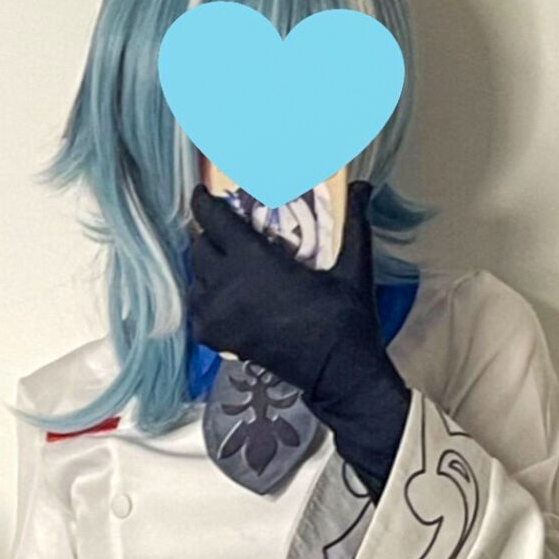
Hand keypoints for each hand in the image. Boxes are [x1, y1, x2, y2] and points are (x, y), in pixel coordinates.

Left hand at [186, 182, 408, 498]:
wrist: (338, 373)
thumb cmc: (346, 319)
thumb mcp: (353, 268)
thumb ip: (354, 222)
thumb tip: (363, 185)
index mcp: (254, 261)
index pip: (211, 218)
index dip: (203, 201)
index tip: (203, 192)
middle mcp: (226, 286)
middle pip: (199, 245)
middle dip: (210, 235)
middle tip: (226, 233)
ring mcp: (217, 315)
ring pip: (194, 277)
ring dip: (207, 268)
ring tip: (228, 266)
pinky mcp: (216, 339)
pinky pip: (197, 308)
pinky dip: (206, 298)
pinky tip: (226, 295)